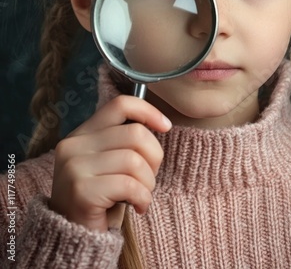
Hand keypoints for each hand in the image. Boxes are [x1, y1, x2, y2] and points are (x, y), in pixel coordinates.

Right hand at [49, 95, 171, 231]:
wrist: (74, 238)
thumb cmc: (102, 198)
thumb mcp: (110, 162)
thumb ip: (123, 140)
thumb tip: (158, 123)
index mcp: (82, 133)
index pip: (120, 104)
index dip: (148, 111)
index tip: (166, 127)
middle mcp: (74, 145)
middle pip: (135, 133)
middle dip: (154, 157)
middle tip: (148, 178)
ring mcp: (75, 167)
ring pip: (135, 160)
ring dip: (148, 182)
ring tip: (141, 195)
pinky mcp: (82, 191)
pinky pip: (130, 185)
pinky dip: (143, 198)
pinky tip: (138, 207)